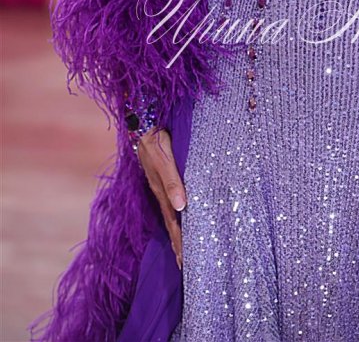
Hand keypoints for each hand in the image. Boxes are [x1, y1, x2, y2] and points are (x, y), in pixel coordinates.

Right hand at [136, 127, 185, 268]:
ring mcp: (160, 184)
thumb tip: (182, 206)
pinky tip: (180, 216)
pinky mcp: (162, 175)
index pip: (174, 224)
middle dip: (179, 243)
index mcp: (162, 192)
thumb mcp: (165, 159)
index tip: (186, 262)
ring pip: (171, 213)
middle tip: (186, 264)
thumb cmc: (157, 139)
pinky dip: (176, 214)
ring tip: (183, 248)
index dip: (180, 242)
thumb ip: (172, 181)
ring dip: (178, 231)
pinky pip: (170, 200)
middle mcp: (161, 191)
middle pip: (172, 223)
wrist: (144, 121)